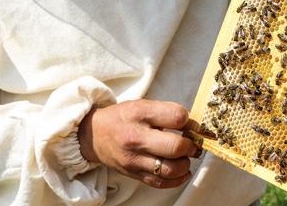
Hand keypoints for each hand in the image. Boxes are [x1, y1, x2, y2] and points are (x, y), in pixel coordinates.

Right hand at [78, 100, 201, 188]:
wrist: (93, 135)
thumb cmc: (122, 118)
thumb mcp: (142, 105)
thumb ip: (167, 113)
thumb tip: (193, 125)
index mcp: (140, 114)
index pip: (176, 117)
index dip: (189, 121)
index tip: (189, 124)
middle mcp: (136, 138)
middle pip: (175, 146)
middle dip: (191, 146)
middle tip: (192, 144)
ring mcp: (134, 159)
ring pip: (170, 169)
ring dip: (185, 164)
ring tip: (186, 157)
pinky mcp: (134, 174)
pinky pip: (160, 182)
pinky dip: (177, 179)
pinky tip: (183, 172)